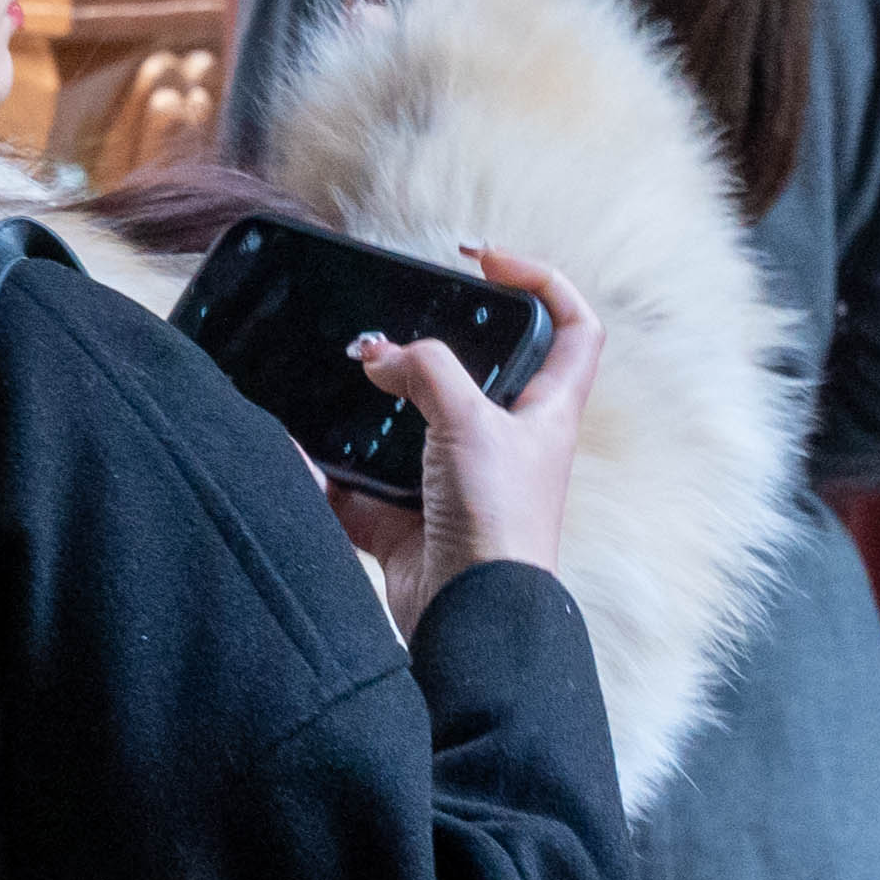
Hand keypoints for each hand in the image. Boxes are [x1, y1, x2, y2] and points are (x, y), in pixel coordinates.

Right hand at [333, 244, 599, 605]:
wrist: (468, 618)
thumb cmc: (498, 524)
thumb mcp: (470, 422)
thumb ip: (425, 371)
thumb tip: (381, 355)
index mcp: (547, 411)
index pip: (573, 327)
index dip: (541, 280)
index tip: (486, 261)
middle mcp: (510, 442)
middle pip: (482, 371)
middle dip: (435, 344)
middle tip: (395, 322)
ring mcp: (461, 478)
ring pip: (416, 420)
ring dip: (379, 403)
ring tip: (348, 378)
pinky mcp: (415, 515)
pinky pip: (366, 479)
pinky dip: (334, 468)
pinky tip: (305, 448)